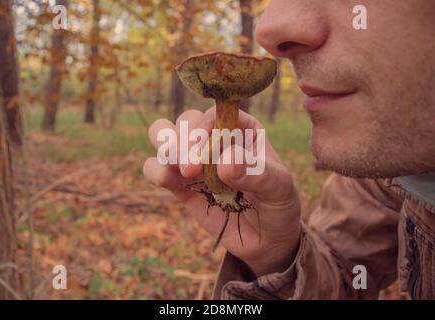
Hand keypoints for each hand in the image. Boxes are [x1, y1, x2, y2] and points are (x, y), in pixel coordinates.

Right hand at [143, 107, 300, 275]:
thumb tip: (224, 162)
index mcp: (243, 129)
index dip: (206, 128)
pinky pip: (155, 167)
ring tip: (182, 171)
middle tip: (193, 170)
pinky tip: (167, 181)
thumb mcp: (279, 188)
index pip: (217, 114)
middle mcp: (215, 138)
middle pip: (186, 121)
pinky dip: (156, 170)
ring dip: (165, 147)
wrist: (265, 239)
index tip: (204, 155)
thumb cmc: (278, 205)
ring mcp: (195, 159)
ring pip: (163, 134)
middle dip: (185, 141)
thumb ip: (257, 174)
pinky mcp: (179, 183)